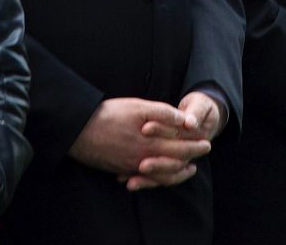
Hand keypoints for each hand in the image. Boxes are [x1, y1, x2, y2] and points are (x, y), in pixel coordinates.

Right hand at [68, 97, 210, 189]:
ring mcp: (132, 166)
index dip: (195, 144)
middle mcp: (143, 158)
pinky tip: (161, 174)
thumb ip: (165, 114)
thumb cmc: (111, 114)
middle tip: (204, 150)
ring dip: (177, 171)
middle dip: (191, 155)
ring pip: (161, 174)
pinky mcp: (122, 169)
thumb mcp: (140, 107)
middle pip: (174, 160)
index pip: (180, 146)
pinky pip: (145, 178)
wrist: (79, 129)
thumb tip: (187, 121)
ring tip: (188, 168)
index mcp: (151, 142)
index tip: (206, 141)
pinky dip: (158, 178)